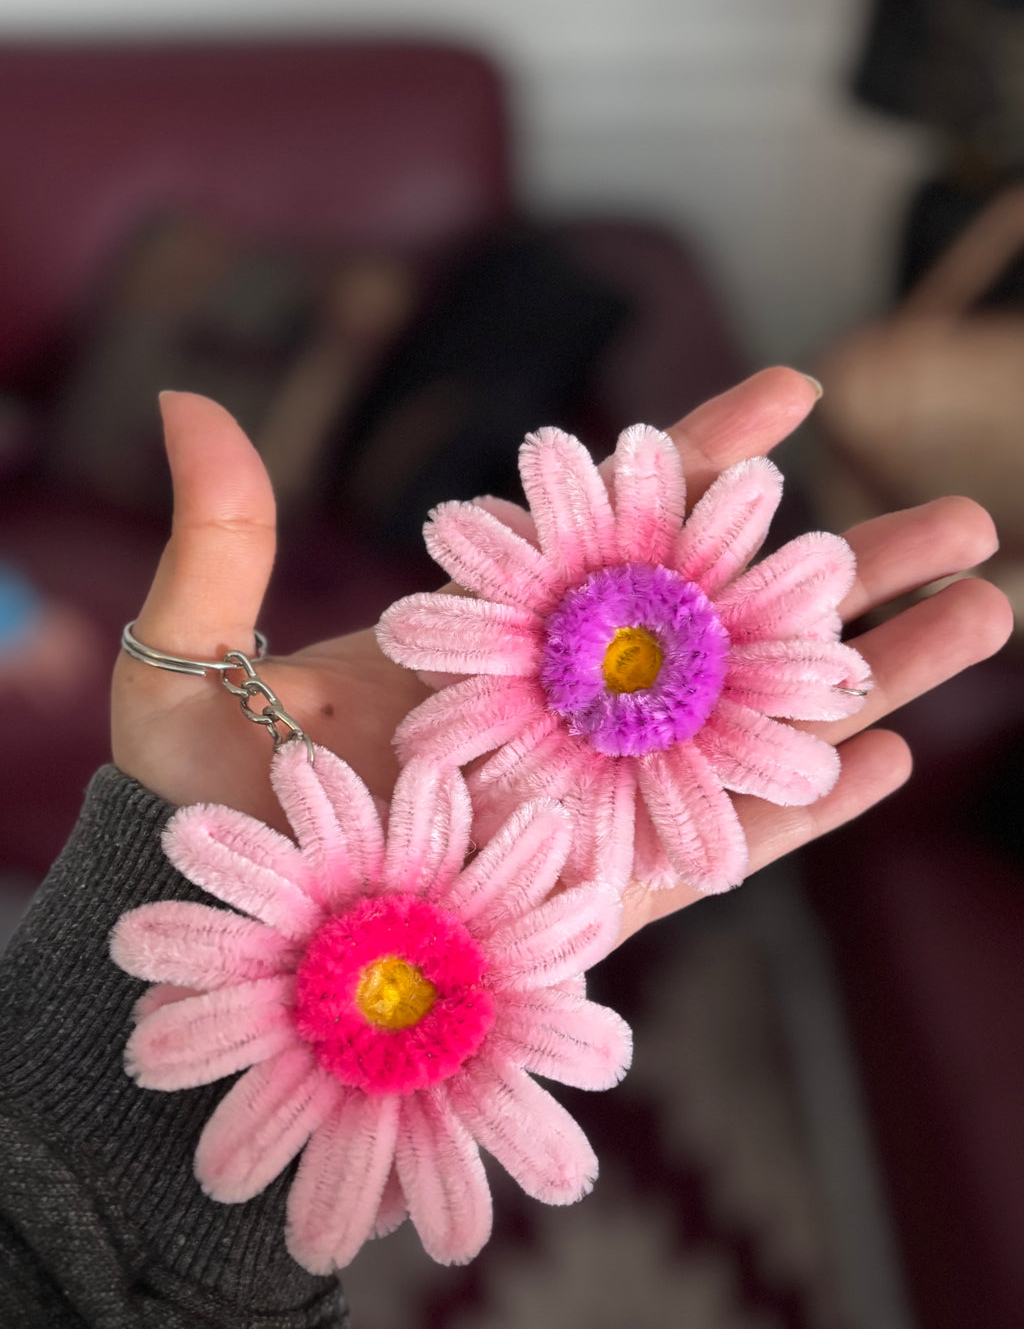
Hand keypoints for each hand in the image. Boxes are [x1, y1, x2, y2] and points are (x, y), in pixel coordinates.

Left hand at [111, 374, 1012, 938]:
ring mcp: (605, 794)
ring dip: (873, 668)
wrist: (231, 938)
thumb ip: (214, 544)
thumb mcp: (189, 666)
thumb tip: (186, 407)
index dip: (709, 461)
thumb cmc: (208, 806)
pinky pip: (727, 839)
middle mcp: (574, 704)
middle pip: (732, 621)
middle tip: (968, 514)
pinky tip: (896, 748)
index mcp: (501, 632)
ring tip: (988, 603)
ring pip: (759, 722)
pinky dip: (809, 801)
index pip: (621, 529)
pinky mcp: (612, 886)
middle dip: (847, 563)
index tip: (797, 391)